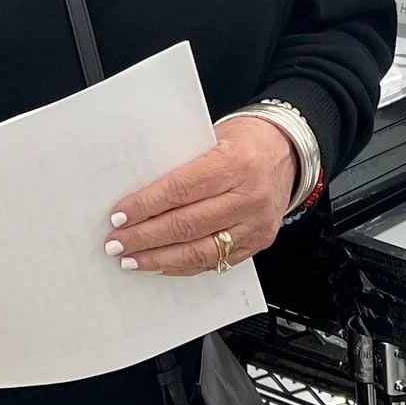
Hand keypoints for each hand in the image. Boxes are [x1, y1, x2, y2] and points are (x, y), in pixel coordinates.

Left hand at [108, 115, 295, 275]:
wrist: (288, 150)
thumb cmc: (247, 140)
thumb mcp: (212, 138)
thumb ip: (181, 165)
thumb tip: (138, 193)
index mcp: (235, 162)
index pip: (180, 190)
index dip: (145, 206)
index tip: (119, 216)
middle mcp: (248, 196)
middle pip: (185, 225)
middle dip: (144, 237)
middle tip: (116, 242)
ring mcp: (255, 224)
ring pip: (199, 251)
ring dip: (159, 259)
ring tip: (132, 259)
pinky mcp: (258, 242)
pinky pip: (216, 262)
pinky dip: (184, 266)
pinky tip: (162, 264)